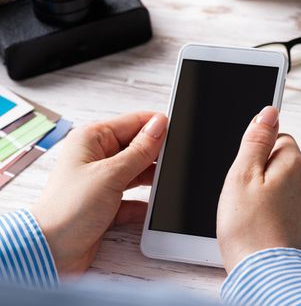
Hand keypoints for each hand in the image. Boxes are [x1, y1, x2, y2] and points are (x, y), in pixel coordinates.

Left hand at [31, 112, 167, 275]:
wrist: (50, 252)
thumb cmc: (67, 210)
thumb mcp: (111, 174)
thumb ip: (139, 150)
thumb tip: (159, 125)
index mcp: (92, 139)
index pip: (134, 122)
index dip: (157, 127)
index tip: (177, 134)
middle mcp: (96, 156)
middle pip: (138, 147)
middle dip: (155, 156)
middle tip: (173, 163)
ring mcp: (102, 180)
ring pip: (138, 172)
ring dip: (150, 179)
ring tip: (164, 184)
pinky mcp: (108, 202)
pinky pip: (134, 197)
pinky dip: (144, 203)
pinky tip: (152, 208)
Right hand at [217, 106, 300, 272]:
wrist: (265, 274)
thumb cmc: (249, 227)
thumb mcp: (242, 174)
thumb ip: (257, 140)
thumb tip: (269, 112)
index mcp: (294, 164)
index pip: (280, 138)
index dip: (257, 151)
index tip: (246, 167)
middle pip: (283, 163)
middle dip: (263, 173)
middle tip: (243, 194)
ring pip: (285, 188)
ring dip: (270, 195)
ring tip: (251, 214)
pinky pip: (290, 210)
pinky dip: (277, 214)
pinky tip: (262, 226)